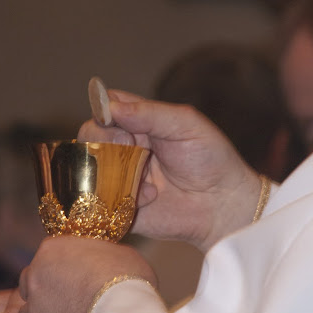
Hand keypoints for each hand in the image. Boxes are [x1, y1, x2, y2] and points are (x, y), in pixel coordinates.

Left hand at [18, 235, 157, 312]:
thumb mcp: (121, 254)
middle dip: (46, 287)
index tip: (77, 273)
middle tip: (70, 296)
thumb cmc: (127, 281)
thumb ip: (102, 256)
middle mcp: (35, 276)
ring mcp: (34, 308)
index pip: (49, 253)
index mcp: (52, 249)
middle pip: (32, 280)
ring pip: (28, 311)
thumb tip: (104, 261)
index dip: (63, 264)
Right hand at [78, 90, 260, 251]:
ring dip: (112, 168)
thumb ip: (149, 113)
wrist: (223, 204)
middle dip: (105, 138)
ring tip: (143, 175)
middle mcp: (125, 147)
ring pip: (90, 167)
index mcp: (139, 122)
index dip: (103, 110)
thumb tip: (110, 107)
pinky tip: (152, 197)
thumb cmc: (210, 158)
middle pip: (90, 135)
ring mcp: (120, 177)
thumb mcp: (185, 124)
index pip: (105, 106)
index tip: (116, 118)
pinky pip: (101, 200)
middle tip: (130, 146)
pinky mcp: (120, 206)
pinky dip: (122, 195)